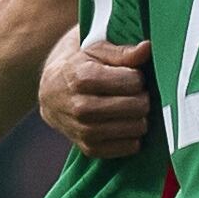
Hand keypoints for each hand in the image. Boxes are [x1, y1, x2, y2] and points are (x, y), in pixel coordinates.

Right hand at [42, 38, 153, 158]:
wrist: (51, 94)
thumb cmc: (79, 67)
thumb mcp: (96, 51)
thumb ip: (122, 52)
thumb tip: (147, 48)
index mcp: (82, 78)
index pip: (134, 81)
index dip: (137, 77)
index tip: (129, 75)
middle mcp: (81, 107)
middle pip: (138, 105)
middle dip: (142, 96)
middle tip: (134, 92)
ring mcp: (85, 131)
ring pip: (137, 127)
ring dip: (140, 116)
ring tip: (128, 106)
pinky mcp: (90, 149)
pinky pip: (131, 146)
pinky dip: (133, 135)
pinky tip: (123, 122)